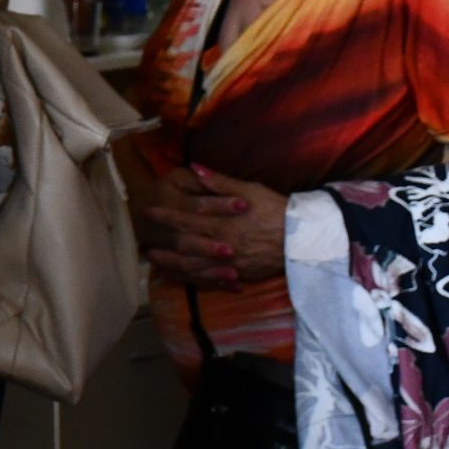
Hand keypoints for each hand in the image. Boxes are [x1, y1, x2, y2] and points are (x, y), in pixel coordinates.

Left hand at [141, 163, 286, 287]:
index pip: (186, 218)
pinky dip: (192, 278)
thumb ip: (219, 182)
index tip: (147, 209)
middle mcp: (222, 245)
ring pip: (194, 266)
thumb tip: (195, 167)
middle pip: (185, 245)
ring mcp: (230, 264)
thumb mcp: (249, 190)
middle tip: (143, 238)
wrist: (304, 239)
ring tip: (154, 259)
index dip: (165, 214)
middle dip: (163, 241)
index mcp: (222, 222)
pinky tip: (180, 275)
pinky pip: (210, 280)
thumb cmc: (276, 209)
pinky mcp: (239, 276)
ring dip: (172, 263)